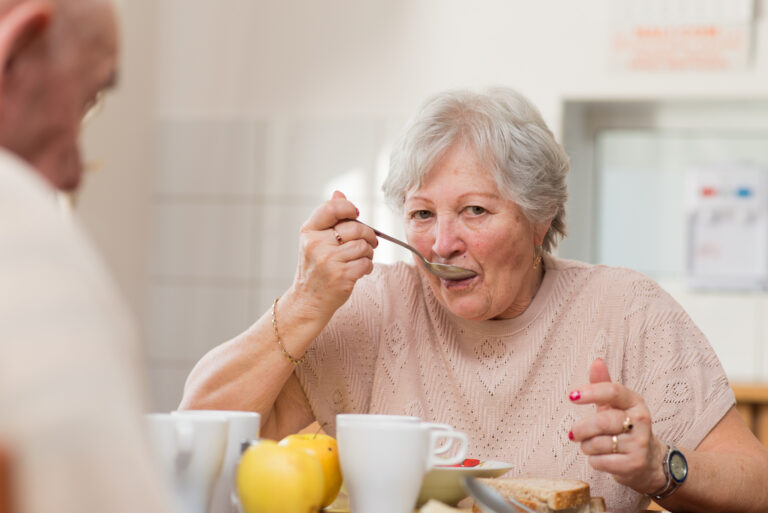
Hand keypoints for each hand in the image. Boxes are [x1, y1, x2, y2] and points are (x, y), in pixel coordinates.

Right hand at [290, 191, 377, 319]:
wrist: (308, 300)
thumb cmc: (315, 268)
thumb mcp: (315, 241)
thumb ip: (328, 218)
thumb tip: (339, 193)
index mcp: (309, 231)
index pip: (332, 208)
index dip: (349, 208)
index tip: (356, 214)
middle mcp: (316, 244)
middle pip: (355, 227)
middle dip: (368, 234)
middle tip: (370, 242)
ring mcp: (328, 261)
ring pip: (363, 246)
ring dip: (369, 252)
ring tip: (362, 258)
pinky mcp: (341, 276)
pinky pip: (366, 263)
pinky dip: (368, 266)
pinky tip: (360, 270)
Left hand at [568, 358, 666, 494]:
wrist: (650, 461)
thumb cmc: (625, 427)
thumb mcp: (616, 405)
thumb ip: (603, 384)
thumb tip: (596, 360)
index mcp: (635, 402)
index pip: (613, 391)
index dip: (591, 392)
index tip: (571, 396)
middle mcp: (641, 421)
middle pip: (602, 421)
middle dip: (581, 428)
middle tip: (574, 433)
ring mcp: (639, 444)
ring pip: (597, 444)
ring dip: (587, 446)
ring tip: (593, 446)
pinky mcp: (634, 464)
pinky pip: (600, 461)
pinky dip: (594, 460)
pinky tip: (602, 458)